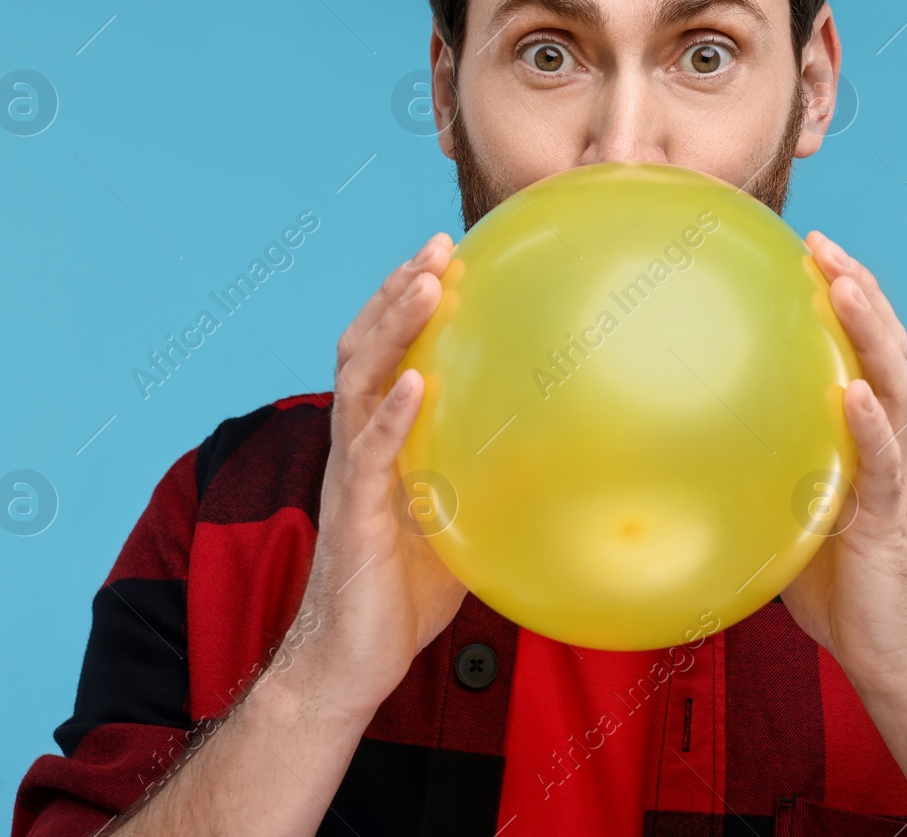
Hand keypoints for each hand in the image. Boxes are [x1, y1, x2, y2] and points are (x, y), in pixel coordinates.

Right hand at [278, 232, 467, 722]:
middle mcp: (357, 443)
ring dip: (393, 329)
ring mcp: (351, 474)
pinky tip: (417, 384)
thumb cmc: (403, 593)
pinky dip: (393, 415)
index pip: (387, 353)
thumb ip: (487, 478)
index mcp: (380, 439)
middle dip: (399, 291)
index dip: (408, 302)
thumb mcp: (459, 521)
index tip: (447, 255)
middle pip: (366, 346)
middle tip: (438, 245)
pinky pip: (371, 454)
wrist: (351, 660)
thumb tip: (555, 450)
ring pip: (361, 381)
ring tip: (426, 286)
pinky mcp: (353, 513)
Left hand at [780, 231, 906, 692]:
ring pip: (893, 386)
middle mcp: (885, 443)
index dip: (842, 299)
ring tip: (843, 285)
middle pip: (884, 348)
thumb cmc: (834, 587)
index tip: (806, 251)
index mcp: (862, 438)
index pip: (859, 352)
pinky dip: (867, 423)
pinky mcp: (889, 517)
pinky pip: (882, 462)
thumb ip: (755, 474)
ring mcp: (893, 475)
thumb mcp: (783, 515)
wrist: (887, 651)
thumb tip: (675, 455)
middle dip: (858, 290)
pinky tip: (851, 391)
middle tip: (821, 242)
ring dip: (871, 332)